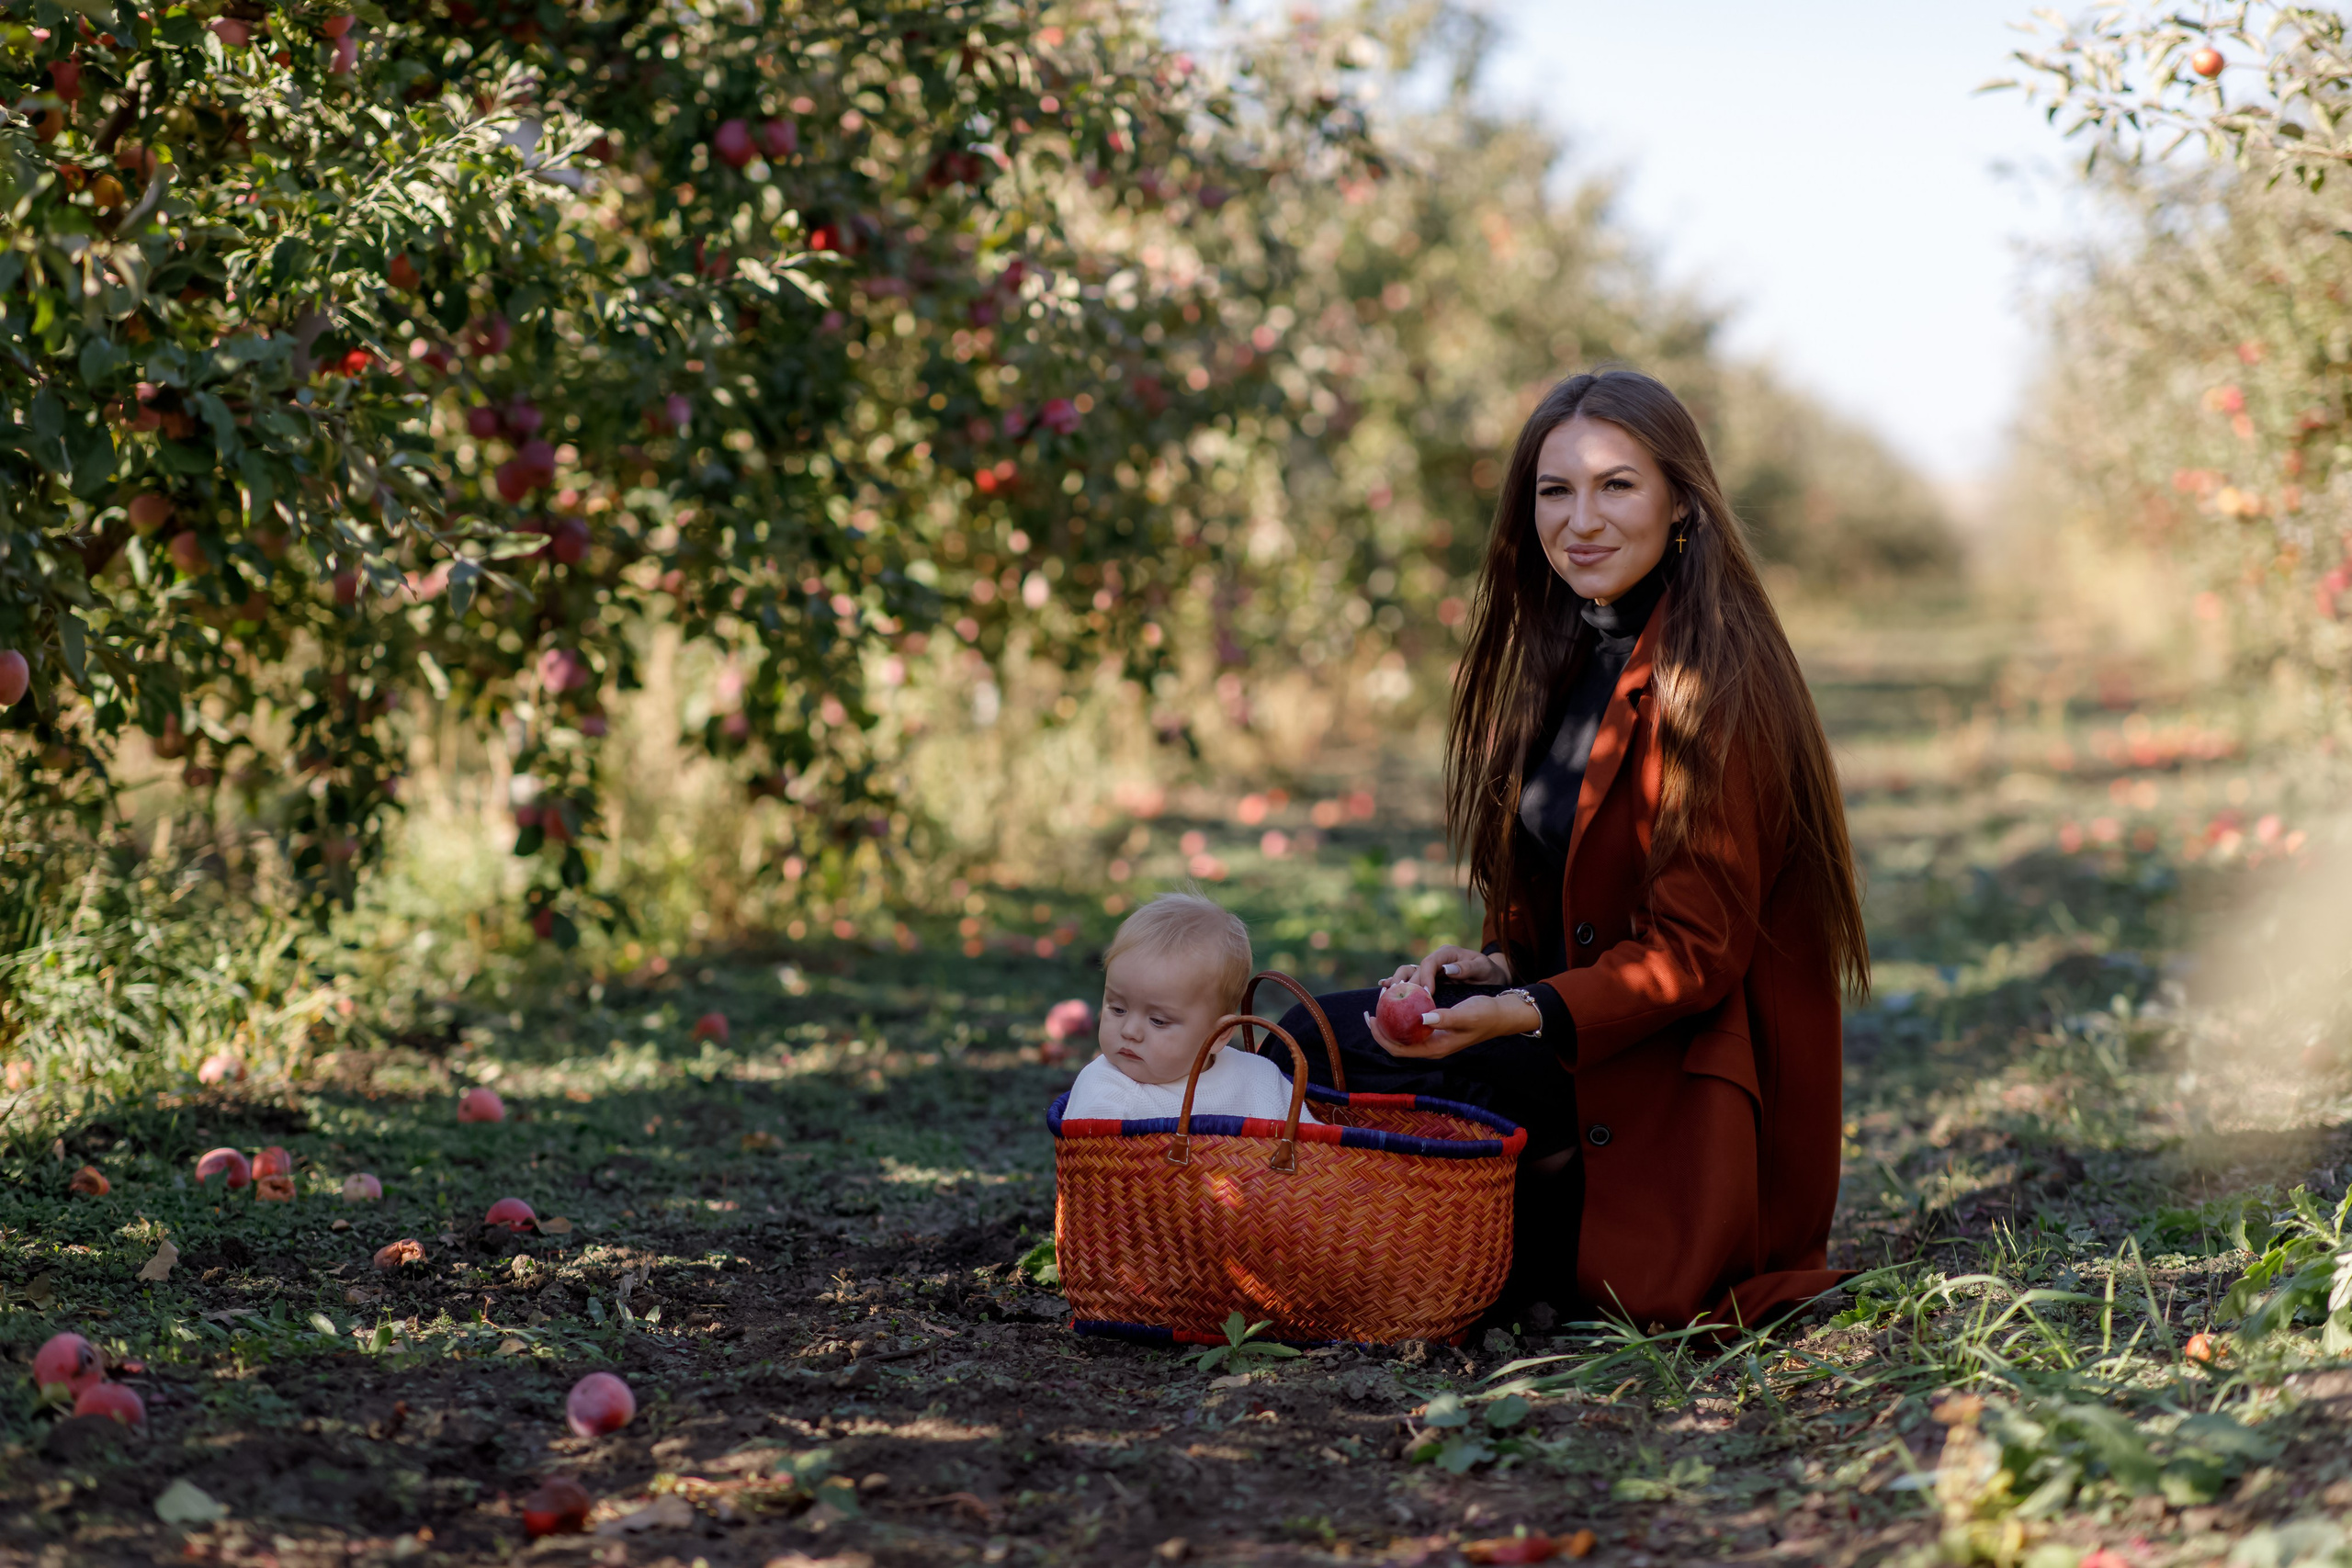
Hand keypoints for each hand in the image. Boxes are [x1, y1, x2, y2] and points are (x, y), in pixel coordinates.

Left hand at [1363, 990, 1541, 1059]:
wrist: (1500, 1015)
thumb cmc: (1484, 1014)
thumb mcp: (1465, 1014)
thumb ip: (1444, 1018)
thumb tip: (1421, 1019)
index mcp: (1436, 1049)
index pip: (1400, 1050)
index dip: (1382, 1037)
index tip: (1372, 1019)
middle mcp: (1431, 1048)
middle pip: (1397, 1045)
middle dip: (1381, 1030)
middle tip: (1370, 1011)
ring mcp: (1433, 1040)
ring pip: (1403, 1036)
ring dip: (1390, 1023)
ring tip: (1380, 1005)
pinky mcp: (1436, 1031)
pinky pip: (1412, 1028)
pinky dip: (1401, 1018)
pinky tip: (1398, 1003)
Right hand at [1383, 944, 1511, 994]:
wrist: (1491, 976)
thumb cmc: (1488, 972)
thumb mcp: (1483, 968)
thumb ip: (1467, 968)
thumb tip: (1446, 969)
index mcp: (1447, 953)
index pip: (1430, 963)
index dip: (1425, 977)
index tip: (1426, 993)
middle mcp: (1435, 960)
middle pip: (1415, 969)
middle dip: (1407, 984)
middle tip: (1400, 999)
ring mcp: (1430, 969)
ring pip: (1408, 972)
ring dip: (1397, 982)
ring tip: (1386, 993)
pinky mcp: (1428, 978)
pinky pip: (1410, 979)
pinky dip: (1397, 982)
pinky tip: (1383, 987)